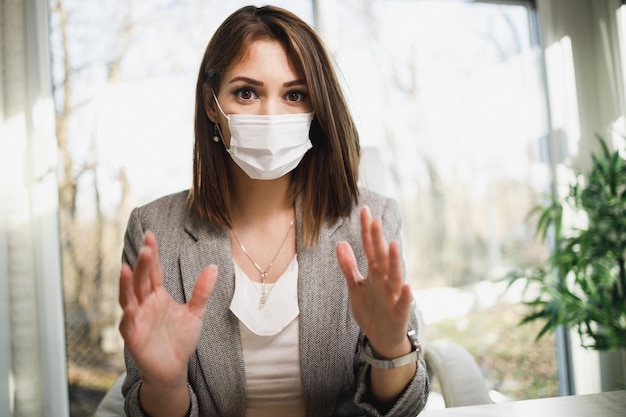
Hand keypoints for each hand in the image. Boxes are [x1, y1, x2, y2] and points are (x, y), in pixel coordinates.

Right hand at [118, 231, 216, 387]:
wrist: (174, 369)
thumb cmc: (180, 339)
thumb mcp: (195, 312)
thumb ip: (201, 291)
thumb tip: (213, 266)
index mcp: (157, 295)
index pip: (152, 271)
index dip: (152, 254)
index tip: (150, 235)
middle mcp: (144, 304)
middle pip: (141, 280)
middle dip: (142, 264)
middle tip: (146, 247)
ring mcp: (136, 320)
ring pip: (128, 298)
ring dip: (126, 284)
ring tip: (125, 268)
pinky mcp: (133, 338)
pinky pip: (128, 325)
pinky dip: (127, 316)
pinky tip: (128, 308)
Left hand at [336, 207, 412, 357]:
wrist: (382, 338)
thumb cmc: (371, 309)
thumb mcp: (355, 287)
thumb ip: (348, 266)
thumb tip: (341, 243)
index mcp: (374, 273)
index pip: (370, 248)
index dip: (366, 231)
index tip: (364, 211)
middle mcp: (385, 281)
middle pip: (381, 258)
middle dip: (378, 240)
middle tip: (375, 220)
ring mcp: (393, 297)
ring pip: (394, 277)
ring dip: (394, 262)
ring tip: (392, 245)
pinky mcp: (399, 314)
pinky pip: (402, 304)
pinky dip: (405, 296)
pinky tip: (407, 286)